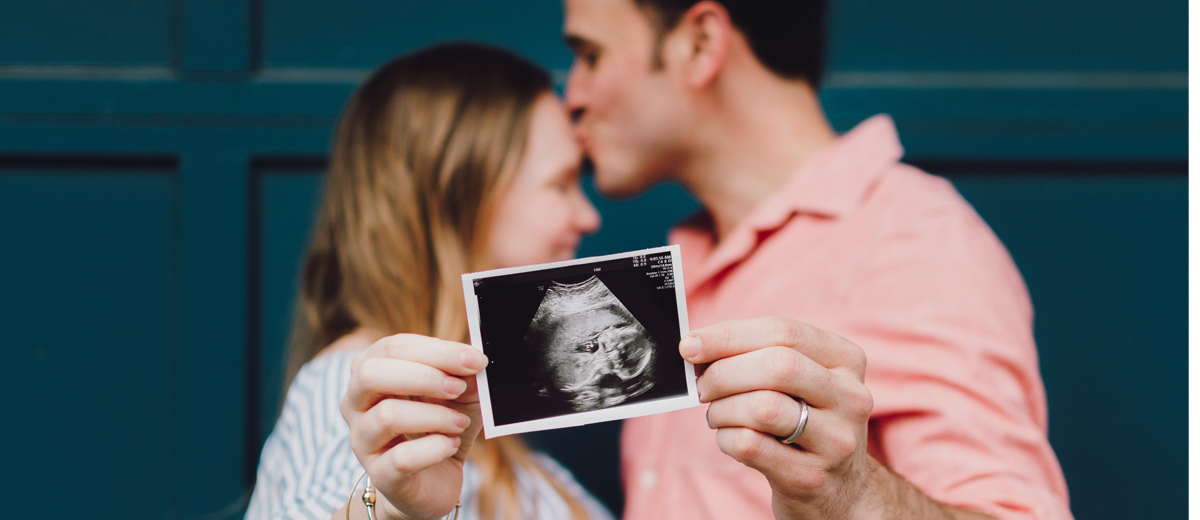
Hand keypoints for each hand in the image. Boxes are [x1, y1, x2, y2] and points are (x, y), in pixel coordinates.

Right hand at [340, 334, 488, 519]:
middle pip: (371, 374)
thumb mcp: (459, 394)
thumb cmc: (441, 427)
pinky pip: (402, 458)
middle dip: (424, 377)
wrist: (434, 482)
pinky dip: (435, 448)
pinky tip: (451, 446)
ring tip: (460, 423)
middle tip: (458, 388)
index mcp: (370, 371)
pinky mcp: (380, 475)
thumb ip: (464, 374)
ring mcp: (362, 441)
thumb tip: (475, 358)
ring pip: (387, 416)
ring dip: (435, 415)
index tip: (475, 360)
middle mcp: (355, 403)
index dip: (437, 350)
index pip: (393, 347)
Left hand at [681, 316, 875, 518]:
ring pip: (763, 407)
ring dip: (722, 409)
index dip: (728, 335)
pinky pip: (751, 446)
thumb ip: (757, 355)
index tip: (690, 345)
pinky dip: (726, 439)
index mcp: (846, 360)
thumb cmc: (805, 421)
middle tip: (702, 387)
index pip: (783, 331)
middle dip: (724, 373)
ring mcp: (836, 441)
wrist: (840, 490)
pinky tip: (729, 439)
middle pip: (777, 366)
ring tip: (717, 415)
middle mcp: (851, 397)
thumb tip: (697, 345)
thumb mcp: (799, 383)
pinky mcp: (811, 477)